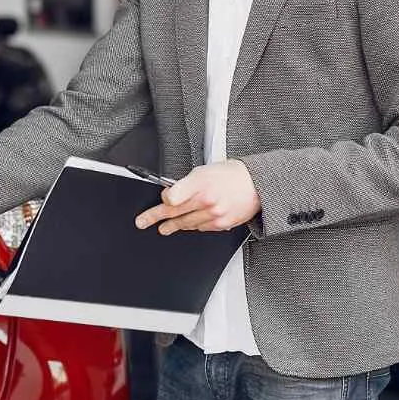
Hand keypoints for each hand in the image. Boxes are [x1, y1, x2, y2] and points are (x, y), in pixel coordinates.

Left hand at [135, 160, 258, 234]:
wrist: (256, 184)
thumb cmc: (229, 175)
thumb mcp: (203, 171)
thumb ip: (185, 184)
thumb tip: (169, 195)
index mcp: (200, 183)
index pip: (172, 197)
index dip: (164, 200)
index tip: (160, 201)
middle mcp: (206, 201)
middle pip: (174, 213)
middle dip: (155, 218)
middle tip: (142, 222)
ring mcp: (214, 215)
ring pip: (186, 223)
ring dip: (173, 225)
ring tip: (164, 227)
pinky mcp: (221, 224)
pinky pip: (200, 228)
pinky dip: (194, 225)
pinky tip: (191, 222)